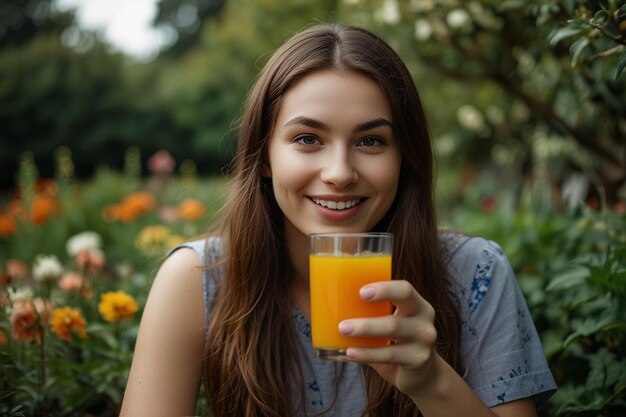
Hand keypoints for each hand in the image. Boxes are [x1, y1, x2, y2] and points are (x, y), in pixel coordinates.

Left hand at [338, 280, 438, 396]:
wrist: (422, 375)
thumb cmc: (396, 343)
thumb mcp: (388, 324)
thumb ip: (368, 315)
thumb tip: (326, 306)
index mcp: (416, 303)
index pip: (404, 288)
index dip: (384, 287)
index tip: (361, 291)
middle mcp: (424, 318)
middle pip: (404, 301)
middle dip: (376, 300)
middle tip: (347, 312)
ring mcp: (425, 339)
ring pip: (393, 328)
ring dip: (365, 329)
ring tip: (343, 329)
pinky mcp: (419, 359)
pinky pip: (389, 354)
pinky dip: (367, 354)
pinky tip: (350, 353)